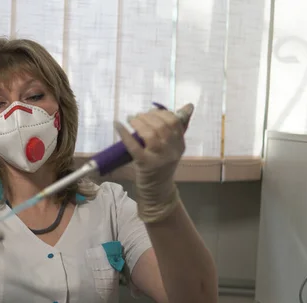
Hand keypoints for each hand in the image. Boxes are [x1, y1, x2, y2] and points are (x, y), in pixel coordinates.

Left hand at [114, 103, 193, 222]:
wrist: (157, 192)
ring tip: (131, 119)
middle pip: (162, 126)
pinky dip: (125, 133)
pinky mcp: (145, 164)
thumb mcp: (171, 148)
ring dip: (139, 122)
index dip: (161, 113)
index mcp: (180, 144)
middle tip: (137, 116)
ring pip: (151, 134)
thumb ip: (175, 129)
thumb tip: (188, 106)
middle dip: (148, 116)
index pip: (175, 122)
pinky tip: (118, 125)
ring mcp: (159, 158)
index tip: (150, 112)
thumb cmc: (161, 167)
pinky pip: (134, 146)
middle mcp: (172, 150)